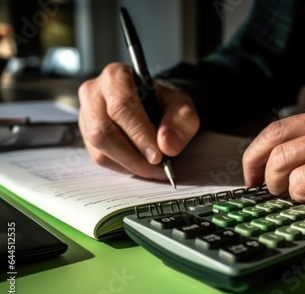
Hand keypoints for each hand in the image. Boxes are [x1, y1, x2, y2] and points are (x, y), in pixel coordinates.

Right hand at [78, 63, 199, 179]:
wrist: (154, 104)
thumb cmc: (164, 101)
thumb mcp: (182, 105)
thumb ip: (181, 121)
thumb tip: (166, 145)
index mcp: (116, 76)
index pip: (121, 106)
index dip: (139, 134)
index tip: (157, 155)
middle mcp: (93, 93)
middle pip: (103, 132)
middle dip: (133, 156)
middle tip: (158, 167)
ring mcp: (86, 115)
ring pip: (99, 150)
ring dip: (129, 165)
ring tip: (153, 168)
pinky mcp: (86, 135)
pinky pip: (100, 158)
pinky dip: (124, 167)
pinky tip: (141, 165)